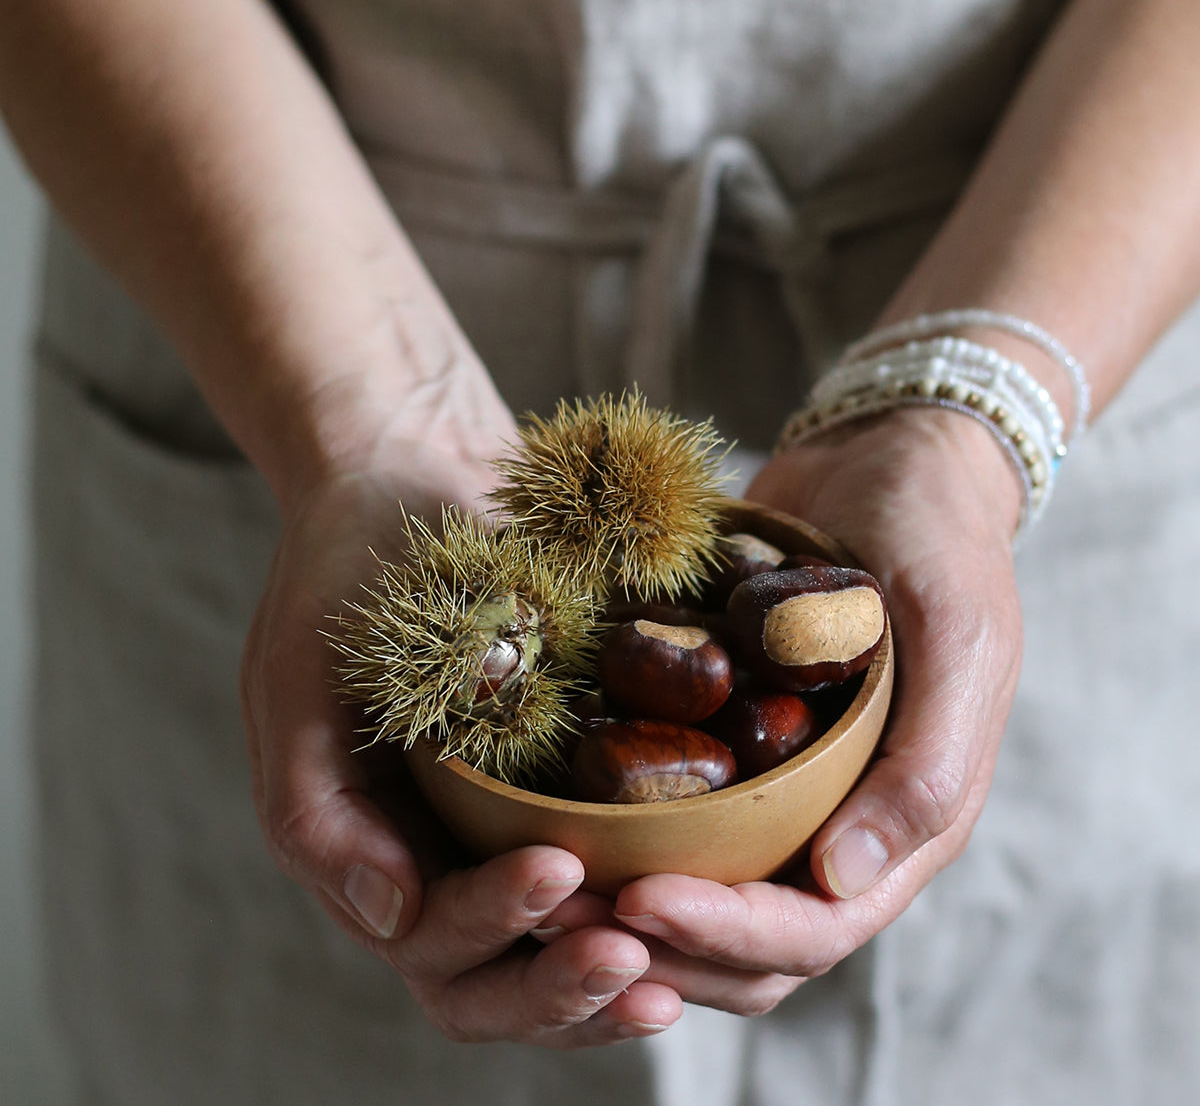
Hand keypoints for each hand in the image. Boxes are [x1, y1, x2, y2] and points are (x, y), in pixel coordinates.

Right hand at [238, 400, 682, 1045]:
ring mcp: (502, 824)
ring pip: (554, 947)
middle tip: (633, 962)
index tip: (558, 868)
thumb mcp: (296, 680)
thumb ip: (315, 808)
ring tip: (677, 966)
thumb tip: (391, 919)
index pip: (426, 935)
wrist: (417, 476)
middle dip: (558, 986)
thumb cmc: (344, 569)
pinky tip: (708, 896)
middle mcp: (437, 853)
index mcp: (368, 844)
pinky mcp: (563, 783)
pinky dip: (648, 901)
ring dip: (608, 976)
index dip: (490, 925)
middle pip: (493, 978)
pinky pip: (606, 868)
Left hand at [536, 408, 1024, 1014]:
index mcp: (907, 821)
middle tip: (560, 913)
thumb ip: (927, 767)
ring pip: (702, 886)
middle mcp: (839, 820)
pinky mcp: (730, 735)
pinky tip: (551, 815)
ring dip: (625, 904)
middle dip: (660, 939)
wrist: (885, 456)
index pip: (815, 927)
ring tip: (541, 888)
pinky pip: (674, 804)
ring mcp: (781, 781)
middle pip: (747, 937)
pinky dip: (619, 828)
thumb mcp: (959, 638)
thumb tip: (840, 881)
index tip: (638, 899)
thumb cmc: (939, 540)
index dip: (728, 933)